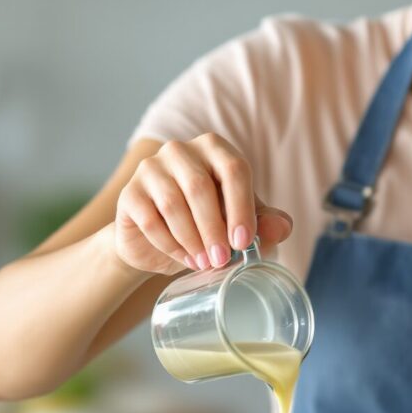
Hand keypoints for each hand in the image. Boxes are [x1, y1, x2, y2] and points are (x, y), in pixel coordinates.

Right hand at [112, 134, 292, 275]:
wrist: (155, 242)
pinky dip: (170, 244)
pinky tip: (184, 258)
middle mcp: (180, 150)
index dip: (241, 207)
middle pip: (200, 186)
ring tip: (205, 263)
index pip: (234, 168)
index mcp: (214, 149)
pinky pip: (150, 220)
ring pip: (173, 203)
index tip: (243, 242)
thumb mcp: (237, 223)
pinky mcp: (129, 193)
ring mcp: (150, 168)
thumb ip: (262, 223)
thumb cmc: (203, 224)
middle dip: (214, 229)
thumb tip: (282, 228)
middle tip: (222, 261)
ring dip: (192, 239)